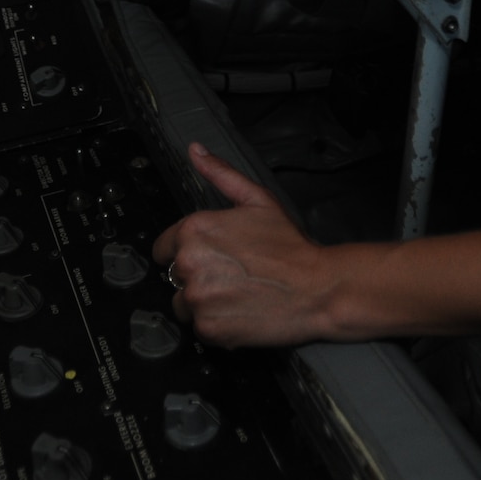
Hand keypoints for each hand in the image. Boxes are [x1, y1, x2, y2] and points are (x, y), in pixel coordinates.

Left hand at [153, 144, 335, 346]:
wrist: (317, 288)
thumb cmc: (290, 247)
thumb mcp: (257, 200)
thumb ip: (221, 174)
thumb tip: (196, 152)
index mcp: (194, 231)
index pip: (163, 247)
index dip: (186, 251)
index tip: (209, 257)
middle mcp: (189, 264)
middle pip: (174, 276)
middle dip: (197, 276)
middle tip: (231, 274)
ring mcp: (197, 299)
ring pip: (183, 303)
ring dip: (203, 302)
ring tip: (235, 293)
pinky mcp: (208, 328)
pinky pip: (199, 327)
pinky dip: (216, 323)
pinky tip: (239, 310)